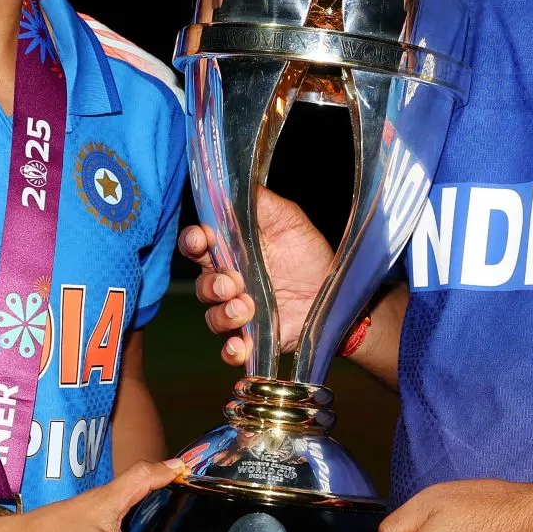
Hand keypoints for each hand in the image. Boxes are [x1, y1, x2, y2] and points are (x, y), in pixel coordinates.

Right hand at [179, 186, 334, 366]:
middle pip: (203, 283)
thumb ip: (261, 204)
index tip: (201, 240)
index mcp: (233, 250)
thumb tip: (233, 181)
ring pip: (213, 316)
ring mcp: (240, 311)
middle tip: (232, 283)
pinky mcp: (253, 337)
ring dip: (222, 314)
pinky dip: (231, 350)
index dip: (194, 242)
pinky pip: (230, 349)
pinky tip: (241, 345)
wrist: (338, 294)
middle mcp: (230, 281)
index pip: (199, 245)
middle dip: (212, 284)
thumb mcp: (290, 221)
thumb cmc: (311, 255)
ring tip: (245, 309)